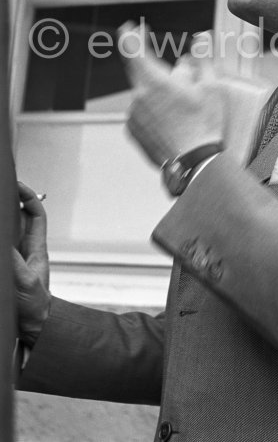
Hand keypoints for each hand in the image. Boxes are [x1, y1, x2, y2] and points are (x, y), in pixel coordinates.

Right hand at [14, 182, 50, 346]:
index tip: (16, 185)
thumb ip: (13, 262)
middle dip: (8, 204)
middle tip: (1, 192)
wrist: (30, 330)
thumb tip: (7, 246)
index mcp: (36, 248)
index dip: (28, 197)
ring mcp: (13, 260)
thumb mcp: (24, 281)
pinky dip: (1, 239)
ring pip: (6, 233)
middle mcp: (24, 250)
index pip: (35, 214)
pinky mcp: (5, 270)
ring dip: (2, 222)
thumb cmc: (34, 307)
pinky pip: (2, 250)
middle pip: (17, 219)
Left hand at [119, 22, 223, 165]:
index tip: (130, 28)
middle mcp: (137, 96)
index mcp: (154, 81)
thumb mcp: (211, 86)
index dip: (130, 34)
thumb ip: (202, 56)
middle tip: (178, 75)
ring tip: (182, 107)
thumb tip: (201, 37)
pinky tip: (173, 121)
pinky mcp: (132, 131)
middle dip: (156, 68)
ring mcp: (133, 115)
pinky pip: (141, 112)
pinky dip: (153, 111)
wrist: (195, 164)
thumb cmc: (204, 126)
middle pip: (138, 71)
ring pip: (143, 93)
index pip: (131, 48)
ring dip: (157, 92)